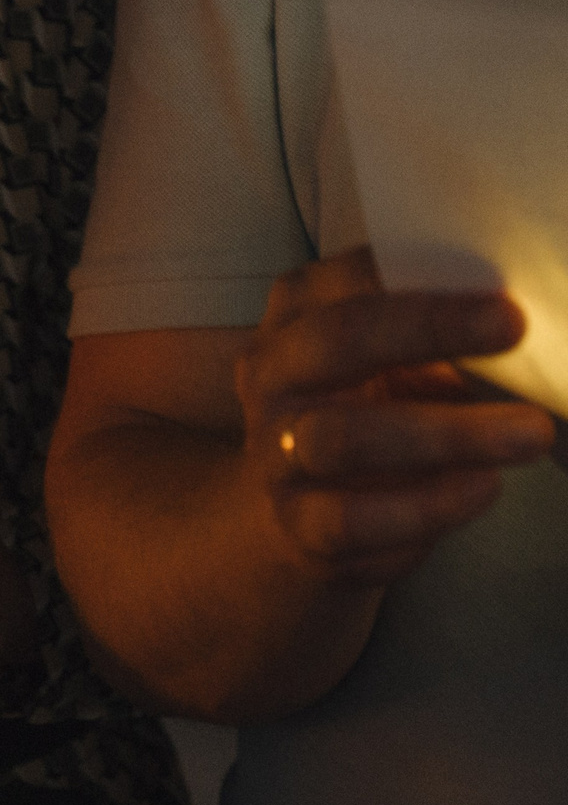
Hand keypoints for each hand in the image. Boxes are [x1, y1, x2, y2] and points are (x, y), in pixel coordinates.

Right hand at [237, 247, 552, 587]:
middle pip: (335, 341)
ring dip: (448, 432)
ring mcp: (276, 453)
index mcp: (295, 321)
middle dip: (427, 329)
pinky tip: (482, 486)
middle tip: (513, 327)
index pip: (341, 282)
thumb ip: (433, 332)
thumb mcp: (388, 361)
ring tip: (530, 431)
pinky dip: (427, 504)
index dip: (418, 279)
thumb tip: (526, 314)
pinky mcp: (296, 525)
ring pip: (345, 436)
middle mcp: (272, 379)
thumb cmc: (367, 416)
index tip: (499, 287)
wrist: (296, 512)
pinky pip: (353, 517)